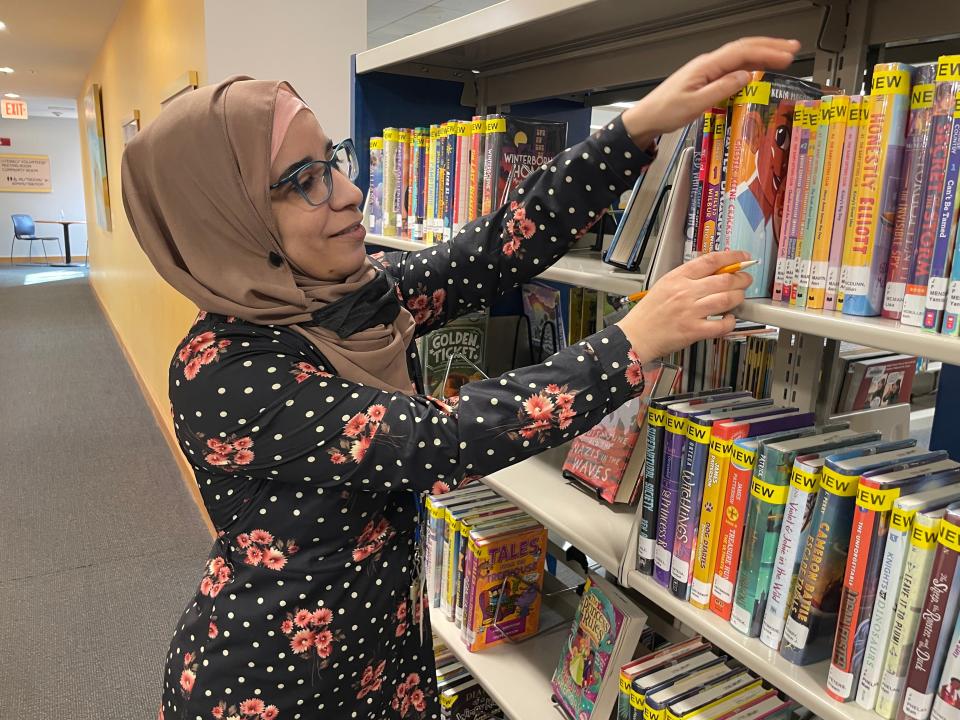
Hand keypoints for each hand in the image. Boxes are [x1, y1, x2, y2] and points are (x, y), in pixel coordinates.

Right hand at [616, 250, 752, 363]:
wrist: (636, 336)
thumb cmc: (649, 313)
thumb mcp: (664, 285)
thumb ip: (687, 278)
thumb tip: (714, 272)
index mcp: (677, 278)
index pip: (711, 261)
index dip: (732, 257)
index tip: (743, 258)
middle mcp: (685, 293)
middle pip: (724, 279)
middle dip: (741, 279)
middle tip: (745, 280)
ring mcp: (690, 312)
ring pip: (726, 299)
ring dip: (738, 298)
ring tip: (739, 298)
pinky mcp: (693, 331)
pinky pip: (721, 325)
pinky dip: (730, 321)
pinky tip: (728, 319)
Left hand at [621, 37, 799, 147]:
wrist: (646, 118)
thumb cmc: (664, 112)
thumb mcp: (695, 105)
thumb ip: (721, 90)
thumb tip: (745, 77)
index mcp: (705, 66)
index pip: (742, 52)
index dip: (767, 52)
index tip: (786, 56)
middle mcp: (707, 64)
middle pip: (743, 48)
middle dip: (770, 47)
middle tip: (792, 49)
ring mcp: (706, 70)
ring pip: (739, 56)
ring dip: (762, 54)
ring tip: (782, 55)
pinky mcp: (705, 78)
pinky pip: (731, 67)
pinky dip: (749, 64)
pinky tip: (758, 69)